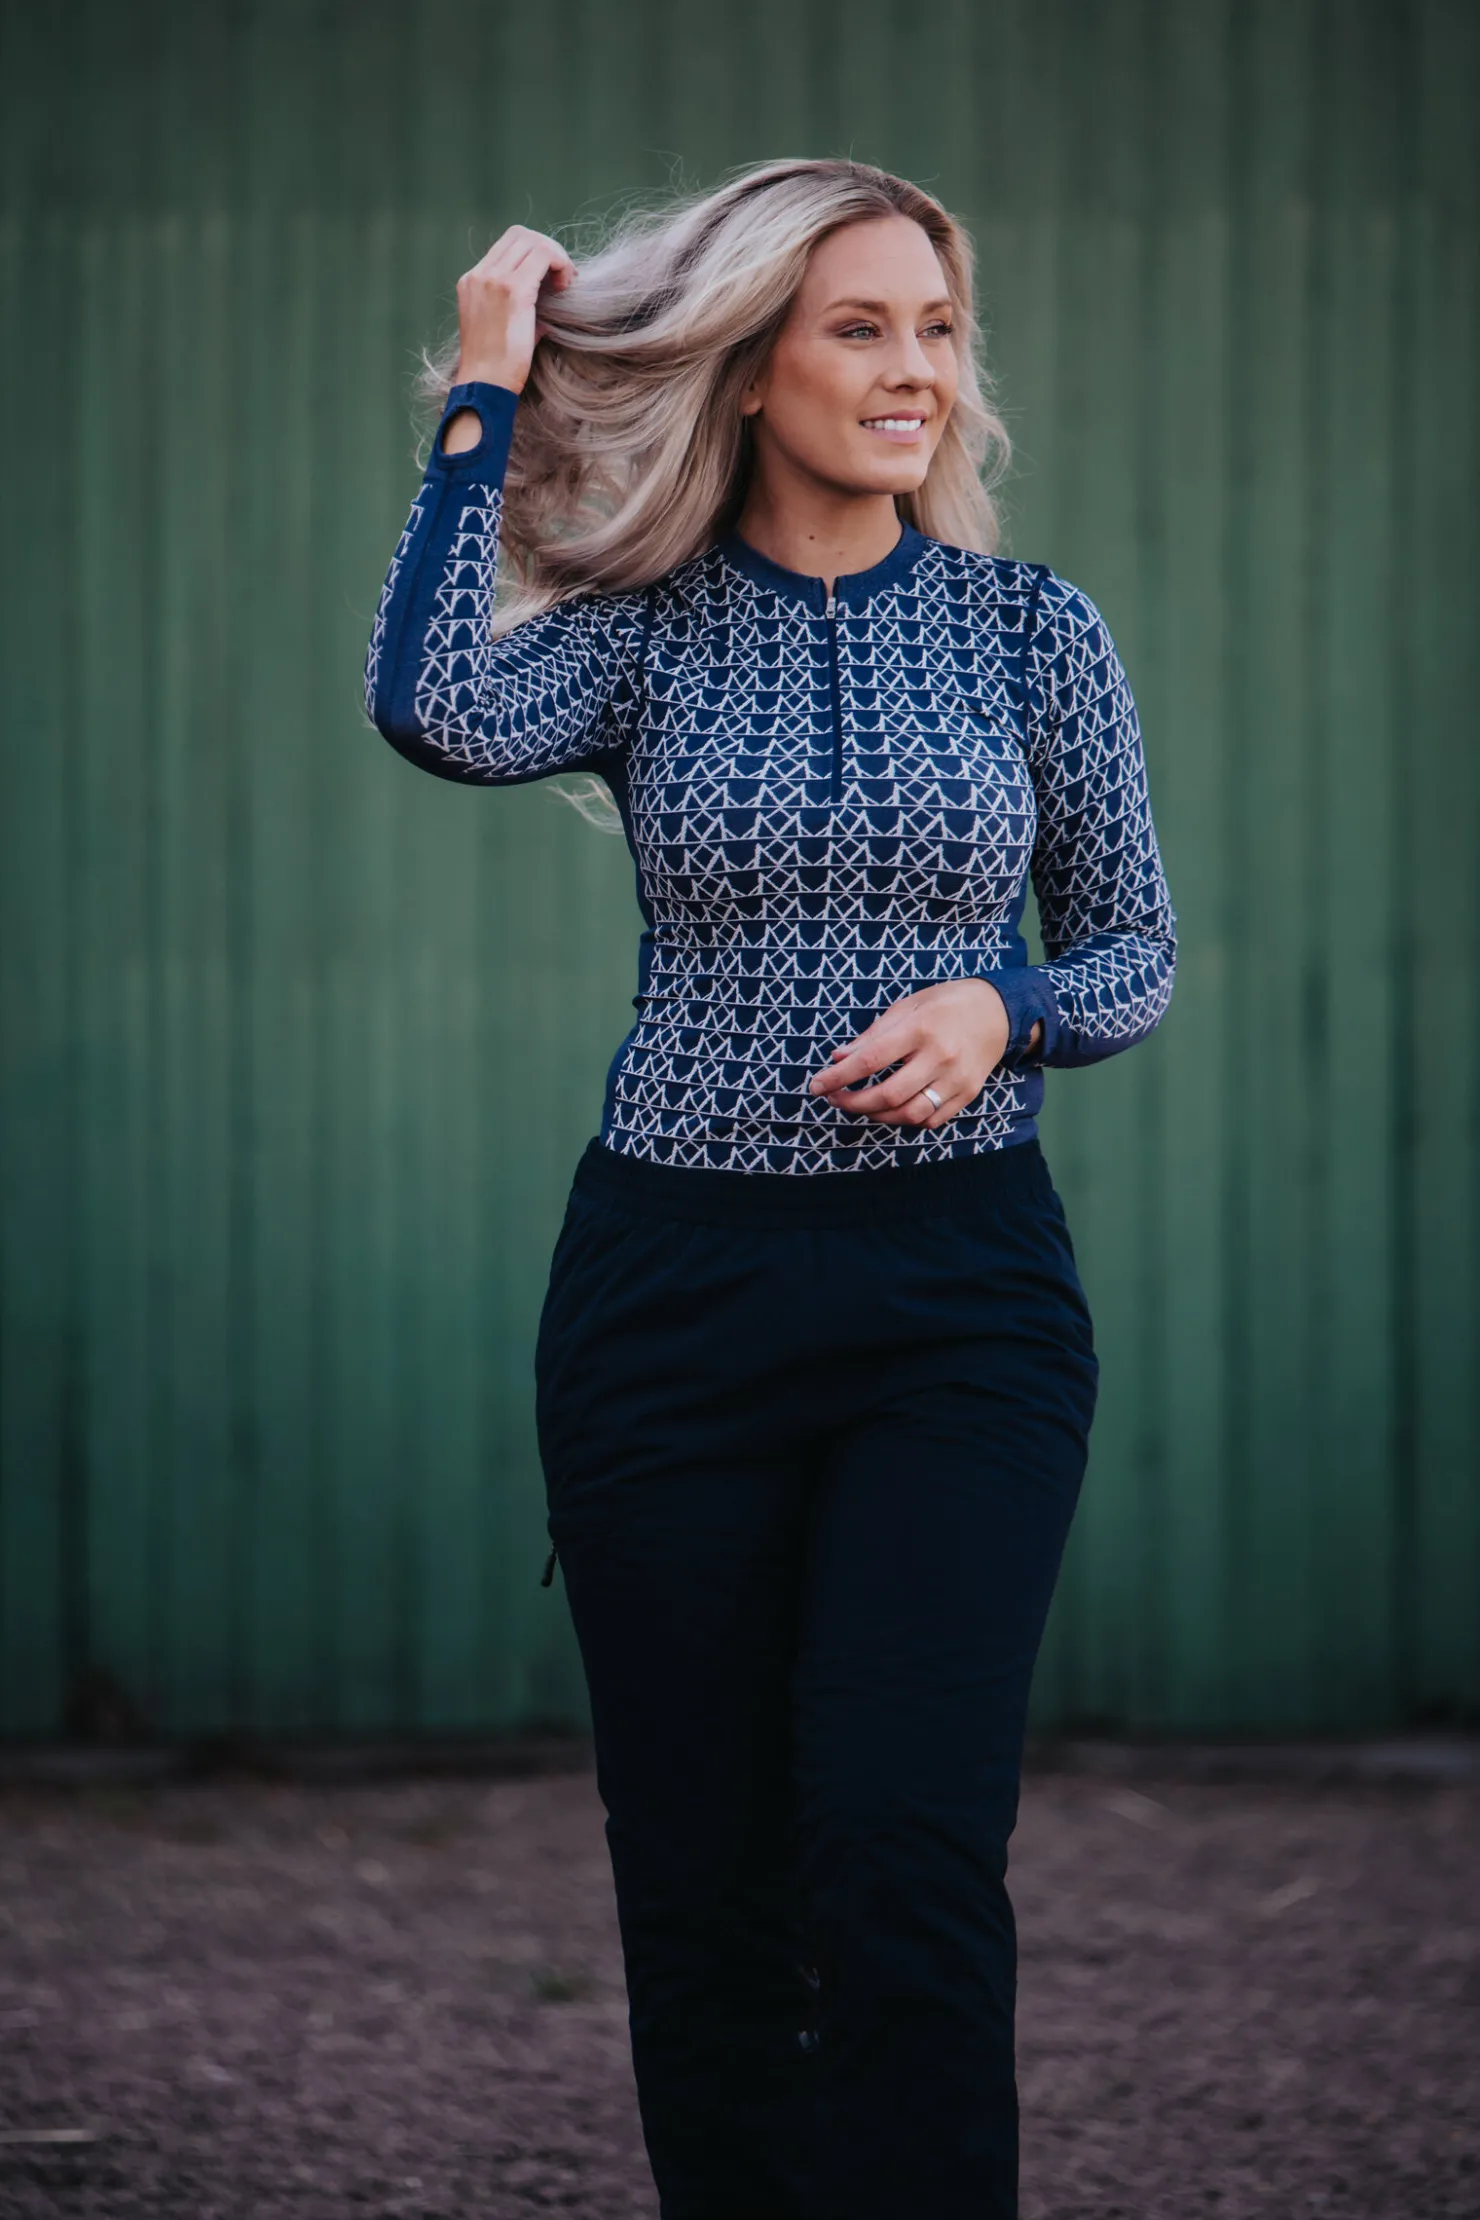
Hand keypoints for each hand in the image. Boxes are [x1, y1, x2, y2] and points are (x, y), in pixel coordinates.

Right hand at [441, 224, 574, 452]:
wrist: (484, 386)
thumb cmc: (498, 367)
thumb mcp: (503, 327)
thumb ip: (521, 305)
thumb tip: (551, 296)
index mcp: (472, 281)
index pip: (508, 245)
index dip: (535, 253)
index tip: (551, 279)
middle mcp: (479, 275)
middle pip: (521, 235)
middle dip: (548, 250)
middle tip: (564, 279)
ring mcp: (493, 280)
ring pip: (533, 241)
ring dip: (556, 257)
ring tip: (566, 284)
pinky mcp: (512, 290)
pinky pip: (543, 256)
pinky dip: (560, 264)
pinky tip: (567, 287)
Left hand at [807, 979, 1031, 1129]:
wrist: (997, 1012)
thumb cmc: (946, 1004)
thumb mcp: (907, 1006)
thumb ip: (872, 1034)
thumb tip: (838, 1057)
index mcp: (921, 1028)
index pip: (871, 1060)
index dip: (839, 1076)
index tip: (817, 1085)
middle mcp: (940, 1056)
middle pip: (888, 1094)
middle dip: (853, 1102)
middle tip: (835, 1099)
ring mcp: (957, 1079)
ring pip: (909, 1114)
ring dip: (877, 1116)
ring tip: (860, 1106)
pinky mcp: (967, 1094)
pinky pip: (930, 1119)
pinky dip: (905, 1120)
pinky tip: (891, 1110)